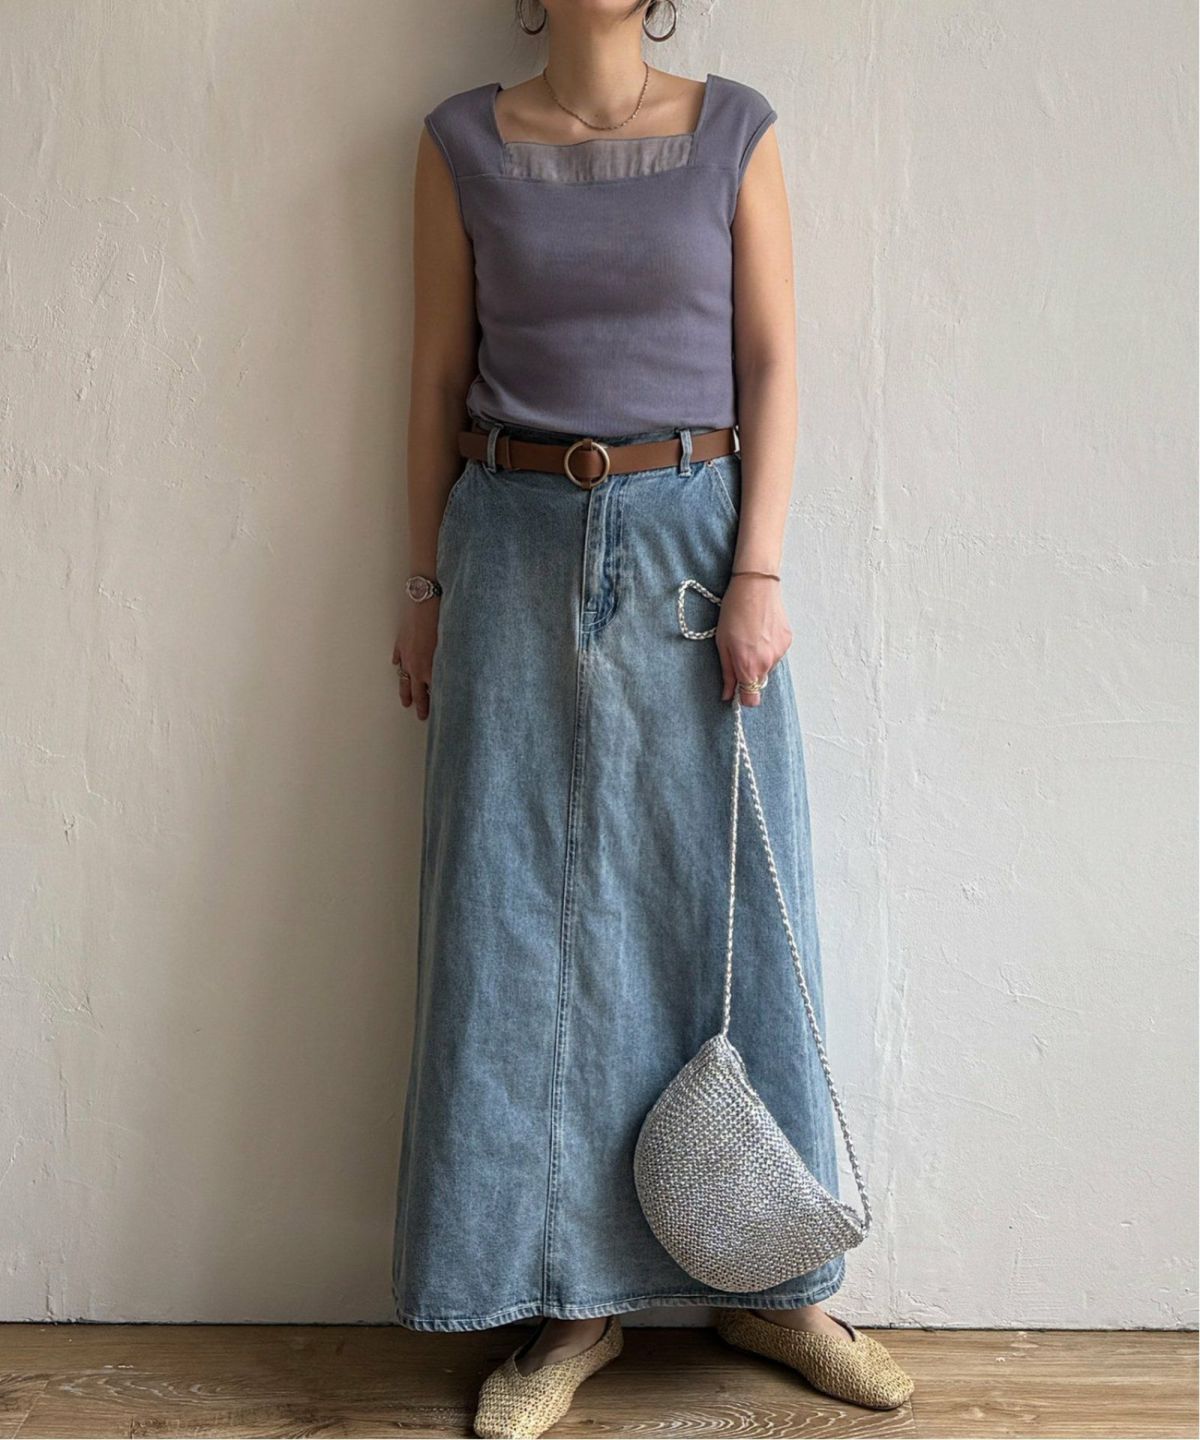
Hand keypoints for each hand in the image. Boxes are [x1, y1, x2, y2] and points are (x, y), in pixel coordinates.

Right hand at [392, 599, 440, 721]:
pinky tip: (397, 668)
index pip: (431, 693)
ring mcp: (406, 654)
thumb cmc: (441, 621)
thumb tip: (456, 676)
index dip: (433, 705)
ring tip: (406, 701)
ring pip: (403, 678)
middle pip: (416, 690)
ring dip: (405, 691)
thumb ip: (451, 664)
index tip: (436, 715)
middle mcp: (415, 665)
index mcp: (428, 668)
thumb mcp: (451, 646)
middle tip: (422, 716)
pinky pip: (398, 657)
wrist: (425, 600)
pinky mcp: (401, 642)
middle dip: (420, 704)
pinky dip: (398, 664)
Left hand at [715, 573, 791, 706]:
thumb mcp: (722, 644)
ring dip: (759, 660)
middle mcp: (767, 663)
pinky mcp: (787, 641)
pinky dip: (768, 648)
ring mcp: (780, 652)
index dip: (743, 697)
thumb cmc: (734, 612)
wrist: (755, 586)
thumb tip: (727, 694)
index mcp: (749, 666)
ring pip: (767, 667)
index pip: (752, 700)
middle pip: (759, 683)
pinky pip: (776, 654)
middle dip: (749, 674)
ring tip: (750, 637)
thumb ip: (727, 673)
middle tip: (739, 653)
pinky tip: (761, 631)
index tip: (736, 688)